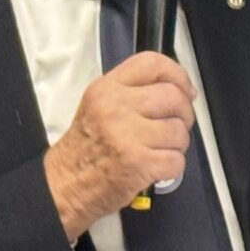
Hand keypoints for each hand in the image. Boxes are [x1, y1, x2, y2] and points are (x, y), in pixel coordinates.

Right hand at [44, 53, 196, 238]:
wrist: (63, 186)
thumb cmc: (84, 150)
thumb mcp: (97, 106)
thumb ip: (131, 92)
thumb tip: (176, 90)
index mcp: (106, 89)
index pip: (152, 64)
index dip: (178, 75)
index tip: (186, 89)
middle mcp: (116, 107)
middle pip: (174, 97)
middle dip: (184, 114)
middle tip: (175, 126)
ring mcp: (128, 136)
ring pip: (179, 131)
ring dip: (177, 145)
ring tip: (158, 150)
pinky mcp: (139, 164)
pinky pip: (177, 160)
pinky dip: (172, 167)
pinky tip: (155, 168)